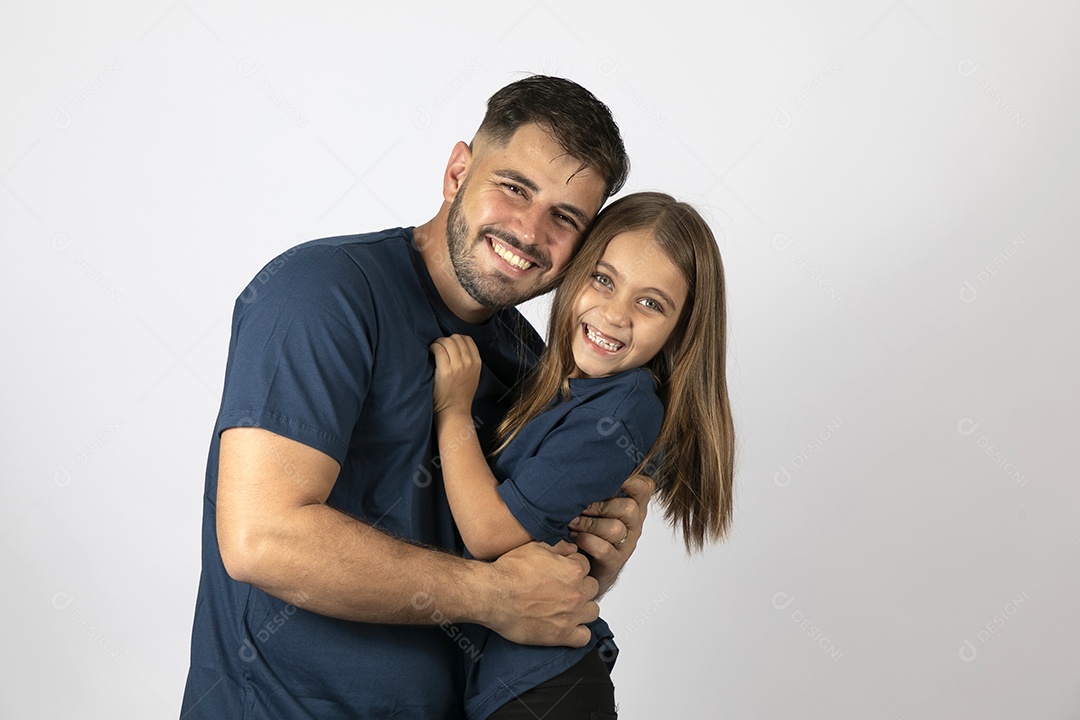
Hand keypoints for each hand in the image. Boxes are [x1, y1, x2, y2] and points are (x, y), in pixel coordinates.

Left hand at [429, 334, 480, 414]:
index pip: (467, 339)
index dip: (455, 339)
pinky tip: (430, 353)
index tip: (448, 345)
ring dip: (438, 343)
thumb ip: (469, 361)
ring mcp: (458, 366)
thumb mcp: (473, 375)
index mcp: (477, 362)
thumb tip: (457, 346)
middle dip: (446, 340)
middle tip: (439, 347)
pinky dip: (433, 348)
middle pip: (456, 338)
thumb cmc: (460, 394)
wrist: (455, 411)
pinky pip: (439, 349)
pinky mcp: (445, 371)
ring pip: (447, 341)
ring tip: (434, 350)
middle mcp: (469, 362)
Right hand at [483, 541, 599, 646]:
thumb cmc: (510, 571)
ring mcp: (571, 615)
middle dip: (580, 587)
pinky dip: (578, 633)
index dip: (573, 568)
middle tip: (563, 589)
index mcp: (573, 569)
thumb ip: (558, 547)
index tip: (562, 572)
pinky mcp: (561, 635)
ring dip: (582, 608)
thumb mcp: (535, 547)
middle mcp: (577, 592)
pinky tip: (567, 626)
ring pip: (592, 611)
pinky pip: (584, 637)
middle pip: (592, 588)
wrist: (493, 594)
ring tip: (567, 607)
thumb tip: (572, 548)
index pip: (585, 565)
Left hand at [568, 474, 653, 596]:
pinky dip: (585, 540)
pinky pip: (603, 548)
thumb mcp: (595, 503)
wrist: (586, 563)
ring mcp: (626, 544)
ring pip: (615, 529)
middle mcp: (633, 524)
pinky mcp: (614, 562)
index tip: (611, 478)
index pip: (645, 488)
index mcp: (633, 505)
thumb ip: (596, 486)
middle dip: (600, 505)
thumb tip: (578, 459)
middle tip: (580, 506)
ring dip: (588, 523)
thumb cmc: (588, 526)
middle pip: (629, 509)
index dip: (631, 480)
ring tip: (570, 522)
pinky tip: (573, 538)